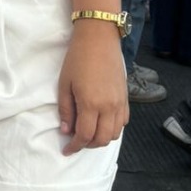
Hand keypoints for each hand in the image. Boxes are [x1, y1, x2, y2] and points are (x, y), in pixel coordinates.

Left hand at [58, 24, 128, 155]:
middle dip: (88, 145)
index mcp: (91, 104)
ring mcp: (120, 103)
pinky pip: (123, 122)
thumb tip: (66, 130)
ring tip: (88, 133)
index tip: (66, 150)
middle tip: (76, 142)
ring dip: (101, 138)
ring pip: (115, 133)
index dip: (75, 146)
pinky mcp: (126, 98)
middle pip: (102, 139)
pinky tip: (101, 123)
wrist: (99, 39)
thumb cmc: (77, 59)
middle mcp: (109, 107)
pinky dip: (112, 128)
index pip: (85, 136)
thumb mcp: (64, 84)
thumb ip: (66, 110)